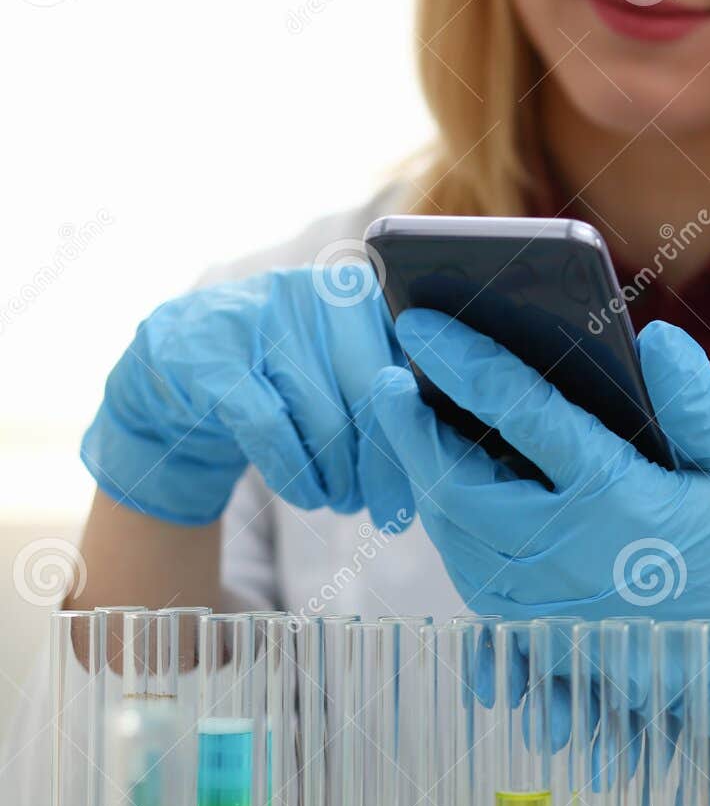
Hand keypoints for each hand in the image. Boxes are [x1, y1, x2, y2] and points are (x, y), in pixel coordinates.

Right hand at [81, 266, 412, 527]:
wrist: (171, 369)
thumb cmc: (278, 380)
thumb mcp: (336, 369)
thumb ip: (387, 393)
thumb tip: (441, 458)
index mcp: (360, 291)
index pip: (410, 364)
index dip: (420, 430)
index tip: (431, 483)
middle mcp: (313, 293)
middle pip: (371, 392)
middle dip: (385, 464)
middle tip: (391, 514)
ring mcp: (258, 316)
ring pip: (324, 414)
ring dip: (340, 476)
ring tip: (345, 503)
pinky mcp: (211, 353)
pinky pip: (269, 425)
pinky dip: (293, 471)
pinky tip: (307, 496)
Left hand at [371, 312, 709, 766]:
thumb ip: (704, 407)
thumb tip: (654, 343)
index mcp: (619, 499)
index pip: (523, 413)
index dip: (465, 361)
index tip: (421, 323)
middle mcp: (570, 554)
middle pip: (460, 481)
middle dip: (410, 426)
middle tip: (387, 379)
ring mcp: (551, 604)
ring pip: (456, 538)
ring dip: (423, 480)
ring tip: (408, 431)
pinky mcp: (549, 639)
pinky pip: (473, 586)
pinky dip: (450, 537)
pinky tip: (448, 505)